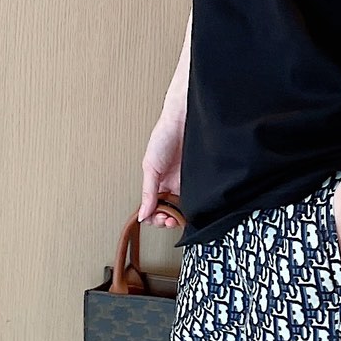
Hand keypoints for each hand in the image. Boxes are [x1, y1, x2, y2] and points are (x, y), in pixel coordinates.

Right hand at [137, 108, 184, 229]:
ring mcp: (184, 182)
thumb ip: (148, 192)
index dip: (153, 217)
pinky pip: (196, 196)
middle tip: (168, 219)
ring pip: (181, 207)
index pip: (152, 208)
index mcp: (156, 183)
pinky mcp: (199, 178)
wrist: (182, 121)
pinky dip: (192, 205)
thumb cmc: (164, 136)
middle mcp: (170, 185)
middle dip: (166, 220)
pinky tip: (190, 206)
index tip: (158, 219)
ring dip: (179, 216)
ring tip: (178, 216)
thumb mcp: (150, 167)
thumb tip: (142, 214)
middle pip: (167, 212)